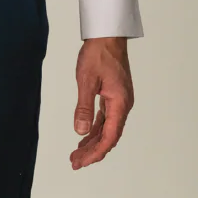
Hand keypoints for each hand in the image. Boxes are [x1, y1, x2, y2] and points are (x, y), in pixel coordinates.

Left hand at [70, 36, 133, 170]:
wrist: (107, 35)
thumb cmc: (98, 54)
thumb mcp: (86, 81)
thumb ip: (84, 107)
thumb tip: (80, 131)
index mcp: (120, 103)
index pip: (109, 136)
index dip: (95, 152)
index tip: (82, 162)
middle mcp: (123, 105)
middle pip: (108, 136)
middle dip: (92, 151)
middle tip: (75, 162)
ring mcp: (119, 101)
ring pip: (106, 128)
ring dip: (92, 142)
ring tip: (76, 154)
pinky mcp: (114, 96)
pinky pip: (105, 118)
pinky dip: (94, 129)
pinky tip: (84, 136)